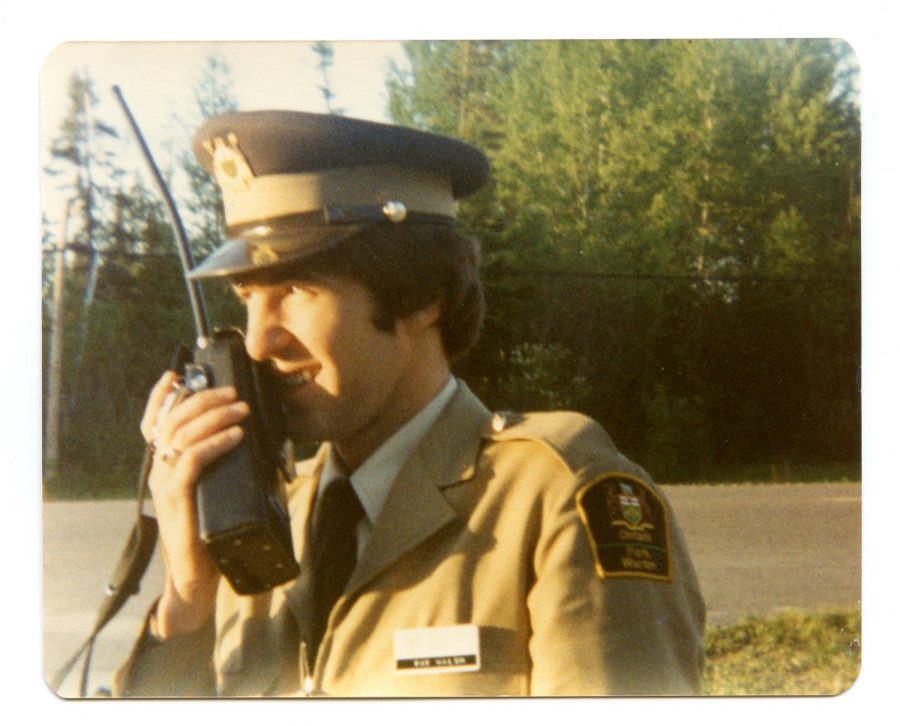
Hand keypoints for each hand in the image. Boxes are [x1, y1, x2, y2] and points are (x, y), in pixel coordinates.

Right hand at [140, 371, 249, 637]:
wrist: (198, 579)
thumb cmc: (213, 535)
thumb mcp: (219, 492)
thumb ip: (227, 467)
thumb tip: (257, 440)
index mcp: (166, 467)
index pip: (155, 423)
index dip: (160, 397)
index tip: (176, 374)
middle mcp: (160, 472)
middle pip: (172, 421)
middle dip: (202, 398)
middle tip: (232, 391)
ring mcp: (165, 486)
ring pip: (182, 436)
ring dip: (214, 416)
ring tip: (241, 408)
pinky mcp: (177, 502)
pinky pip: (192, 463)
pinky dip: (214, 444)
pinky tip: (236, 436)